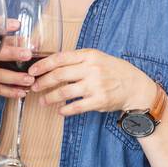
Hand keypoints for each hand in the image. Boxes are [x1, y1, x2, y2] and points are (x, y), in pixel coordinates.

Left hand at [29, 48, 154, 117]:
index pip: (60, 58)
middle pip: (59, 75)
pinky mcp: (99, 100)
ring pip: (64, 92)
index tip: (32, 71)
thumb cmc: (114, 71)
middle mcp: (91, 69)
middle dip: (43, 82)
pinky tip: (60, 110)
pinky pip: (76, 107)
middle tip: (34, 87)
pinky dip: (65, 110)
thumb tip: (51, 64)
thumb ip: (77, 60)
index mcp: (89, 55)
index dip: (43, 65)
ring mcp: (95, 85)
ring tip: (43, 101)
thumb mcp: (97, 58)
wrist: (135, 86)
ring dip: (50, 98)